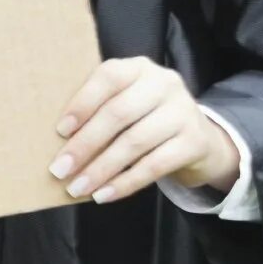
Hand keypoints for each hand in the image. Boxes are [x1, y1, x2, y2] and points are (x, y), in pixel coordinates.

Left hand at [50, 57, 239, 204]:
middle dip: (85, 144)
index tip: (60, 131)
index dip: (83, 103)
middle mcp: (164, 83)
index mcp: (140, 68)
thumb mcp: (129, 104)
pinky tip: (104, 195)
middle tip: (60, 170)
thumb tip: (61, 142)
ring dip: (101, 168)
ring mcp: (183, 111)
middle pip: (118, 113)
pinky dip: (125, 183)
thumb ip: (101, 111)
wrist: (202, 140)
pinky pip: (154, 166)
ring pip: (134, 142)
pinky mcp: (194, 142)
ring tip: (78, 187)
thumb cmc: (148, 120)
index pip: (108, 77)